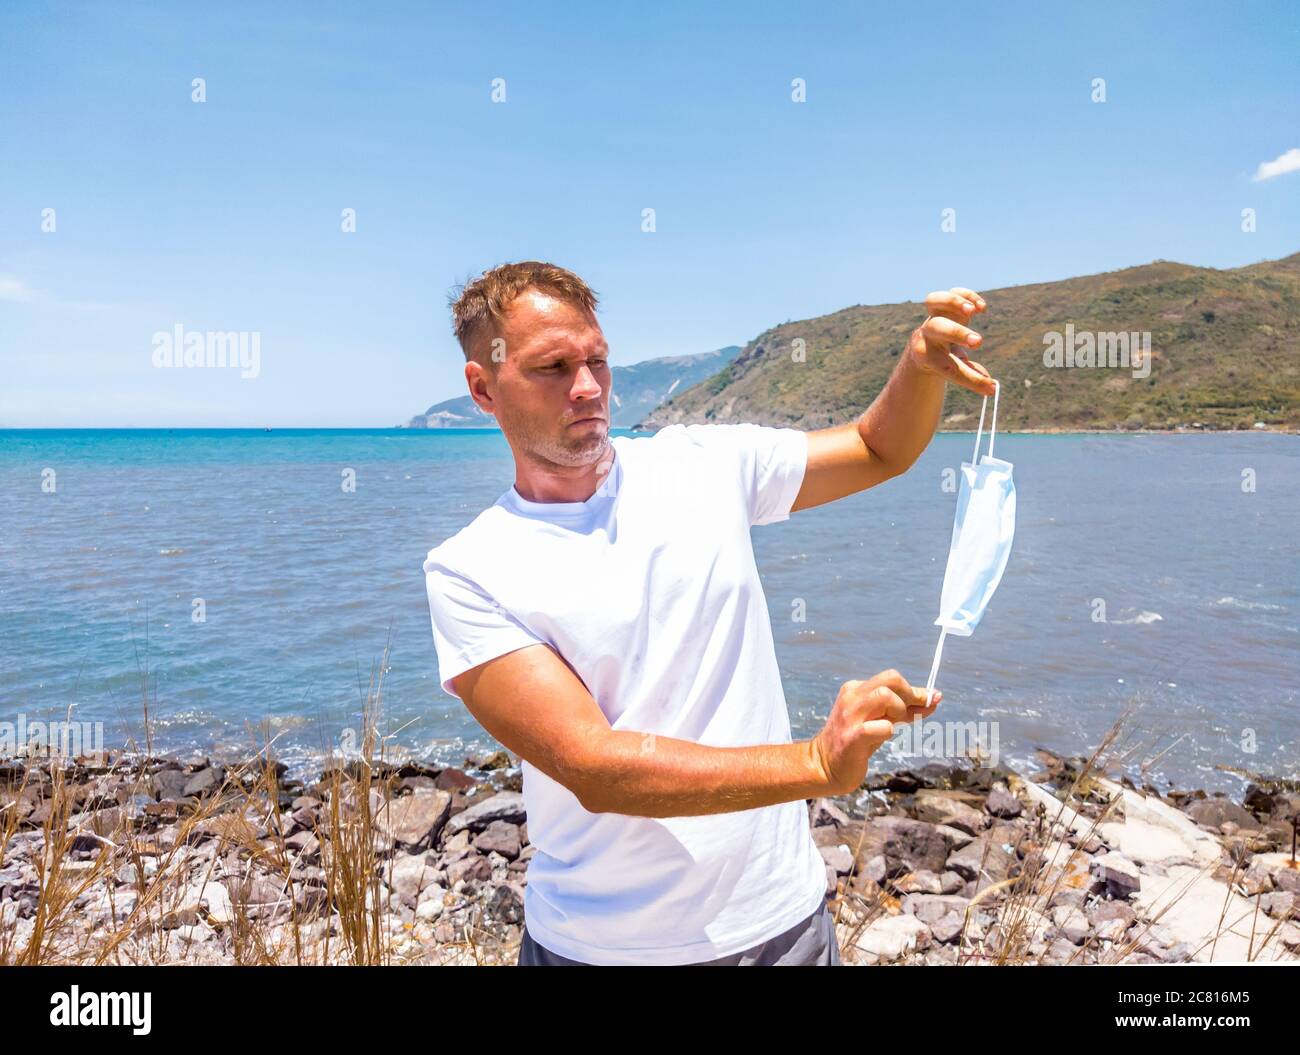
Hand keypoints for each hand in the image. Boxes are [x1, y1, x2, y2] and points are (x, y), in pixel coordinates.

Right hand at [810, 670, 940, 795]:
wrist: (825, 766)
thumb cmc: (857, 742)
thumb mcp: (880, 720)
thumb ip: (904, 710)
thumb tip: (934, 698)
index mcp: (856, 689)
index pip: (892, 679)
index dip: (915, 690)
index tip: (931, 700)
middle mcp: (852, 697)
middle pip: (890, 679)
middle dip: (910, 695)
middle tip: (912, 714)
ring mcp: (850, 716)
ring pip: (884, 696)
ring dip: (898, 710)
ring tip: (892, 725)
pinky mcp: (852, 738)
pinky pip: (880, 727)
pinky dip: (888, 731)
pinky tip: (882, 737)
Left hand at [908, 287, 996, 396]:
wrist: (925, 344)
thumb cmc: (942, 359)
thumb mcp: (954, 369)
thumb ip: (971, 376)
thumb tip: (992, 387)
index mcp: (928, 356)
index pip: (948, 368)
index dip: (969, 378)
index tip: (989, 386)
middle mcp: (928, 334)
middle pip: (937, 328)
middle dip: (957, 333)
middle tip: (979, 343)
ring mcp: (934, 316)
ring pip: (933, 300)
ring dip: (954, 302)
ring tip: (974, 311)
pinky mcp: (945, 304)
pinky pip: (952, 292)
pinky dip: (966, 295)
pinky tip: (982, 308)